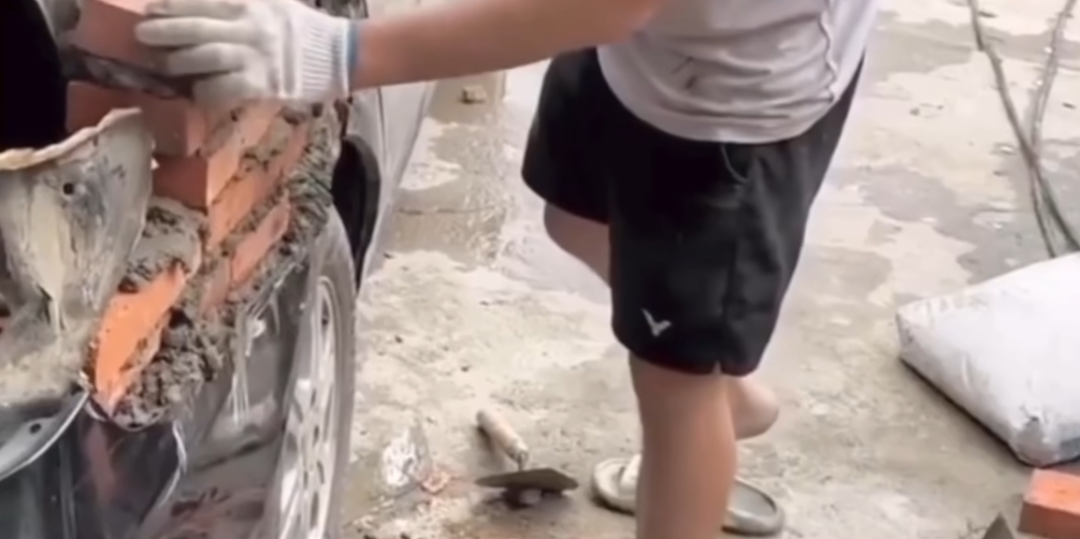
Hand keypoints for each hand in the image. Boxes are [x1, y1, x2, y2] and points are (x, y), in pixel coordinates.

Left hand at [134, 0, 355, 107]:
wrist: (340, 56)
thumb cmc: (302, 29)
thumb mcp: (273, 2)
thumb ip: (240, 1)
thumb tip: (204, 4)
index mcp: (252, 5)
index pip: (203, 2)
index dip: (174, 6)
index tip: (152, 8)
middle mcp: (251, 28)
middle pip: (199, 27)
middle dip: (167, 30)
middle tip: (143, 33)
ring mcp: (258, 58)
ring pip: (209, 57)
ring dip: (182, 60)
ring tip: (165, 63)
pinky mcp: (265, 85)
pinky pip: (227, 88)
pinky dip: (208, 91)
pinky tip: (197, 91)